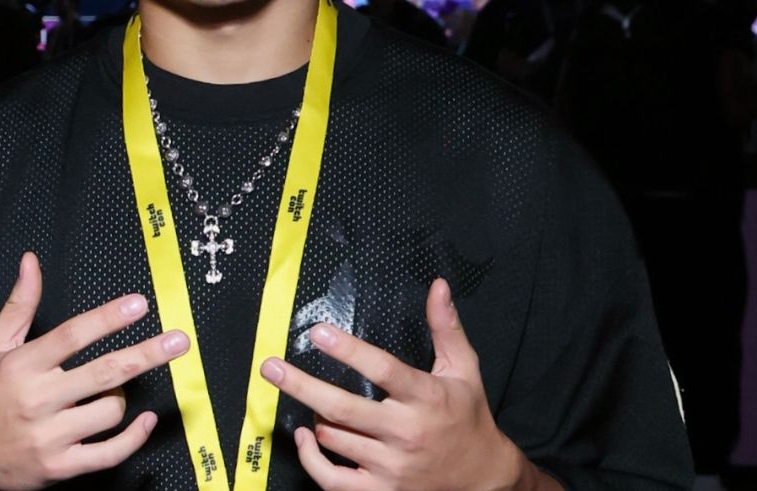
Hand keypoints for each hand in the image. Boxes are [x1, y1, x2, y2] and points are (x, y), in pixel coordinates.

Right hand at [0, 252, 185, 490]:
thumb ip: (19, 305)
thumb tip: (31, 262)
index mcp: (20, 366)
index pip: (71, 336)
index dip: (107, 319)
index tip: (138, 304)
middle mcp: (36, 400)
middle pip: (103, 374)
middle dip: (146, 354)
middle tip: (179, 341)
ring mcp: (50, 437)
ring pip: (110, 411)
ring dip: (120, 398)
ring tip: (108, 391)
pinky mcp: (60, 467)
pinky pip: (110, 452)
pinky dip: (133, 438)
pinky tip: (144, 421)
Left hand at [261, 278, 555, 490]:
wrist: (486, 481)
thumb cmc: (469, 418)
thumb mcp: (464, 371)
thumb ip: (446, 328)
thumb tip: (438, 286)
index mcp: (426, 398)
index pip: (383, 370)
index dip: (348, 351)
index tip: (318, 332)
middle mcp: (406, 433)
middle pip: (343, 408)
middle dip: (301, 385)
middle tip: (270, 366)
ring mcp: (392, 466)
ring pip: (334, 437)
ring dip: (314, 415)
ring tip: (307, 397)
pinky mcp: (381, 490)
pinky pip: (333, 479)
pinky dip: (311, 459)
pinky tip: (304, 437)